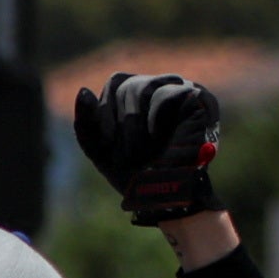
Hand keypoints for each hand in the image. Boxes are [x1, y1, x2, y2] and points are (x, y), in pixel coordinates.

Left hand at [71, 70, 226, 225]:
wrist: (159, 194)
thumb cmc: (130, 170)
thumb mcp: (98, 146)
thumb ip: (86, 119)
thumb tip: (82, 90)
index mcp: (136, 94)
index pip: (115, 83)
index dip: (105, 112)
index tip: (107, 142)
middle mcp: (159, 87)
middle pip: (125, 84)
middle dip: (119, 123)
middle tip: (128, 153)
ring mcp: (179, 90)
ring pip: (141, 87)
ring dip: (133, 124)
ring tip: (142, 150)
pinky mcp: (196, 99)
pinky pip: (165, 94)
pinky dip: (154, 121)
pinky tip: (159, 138)